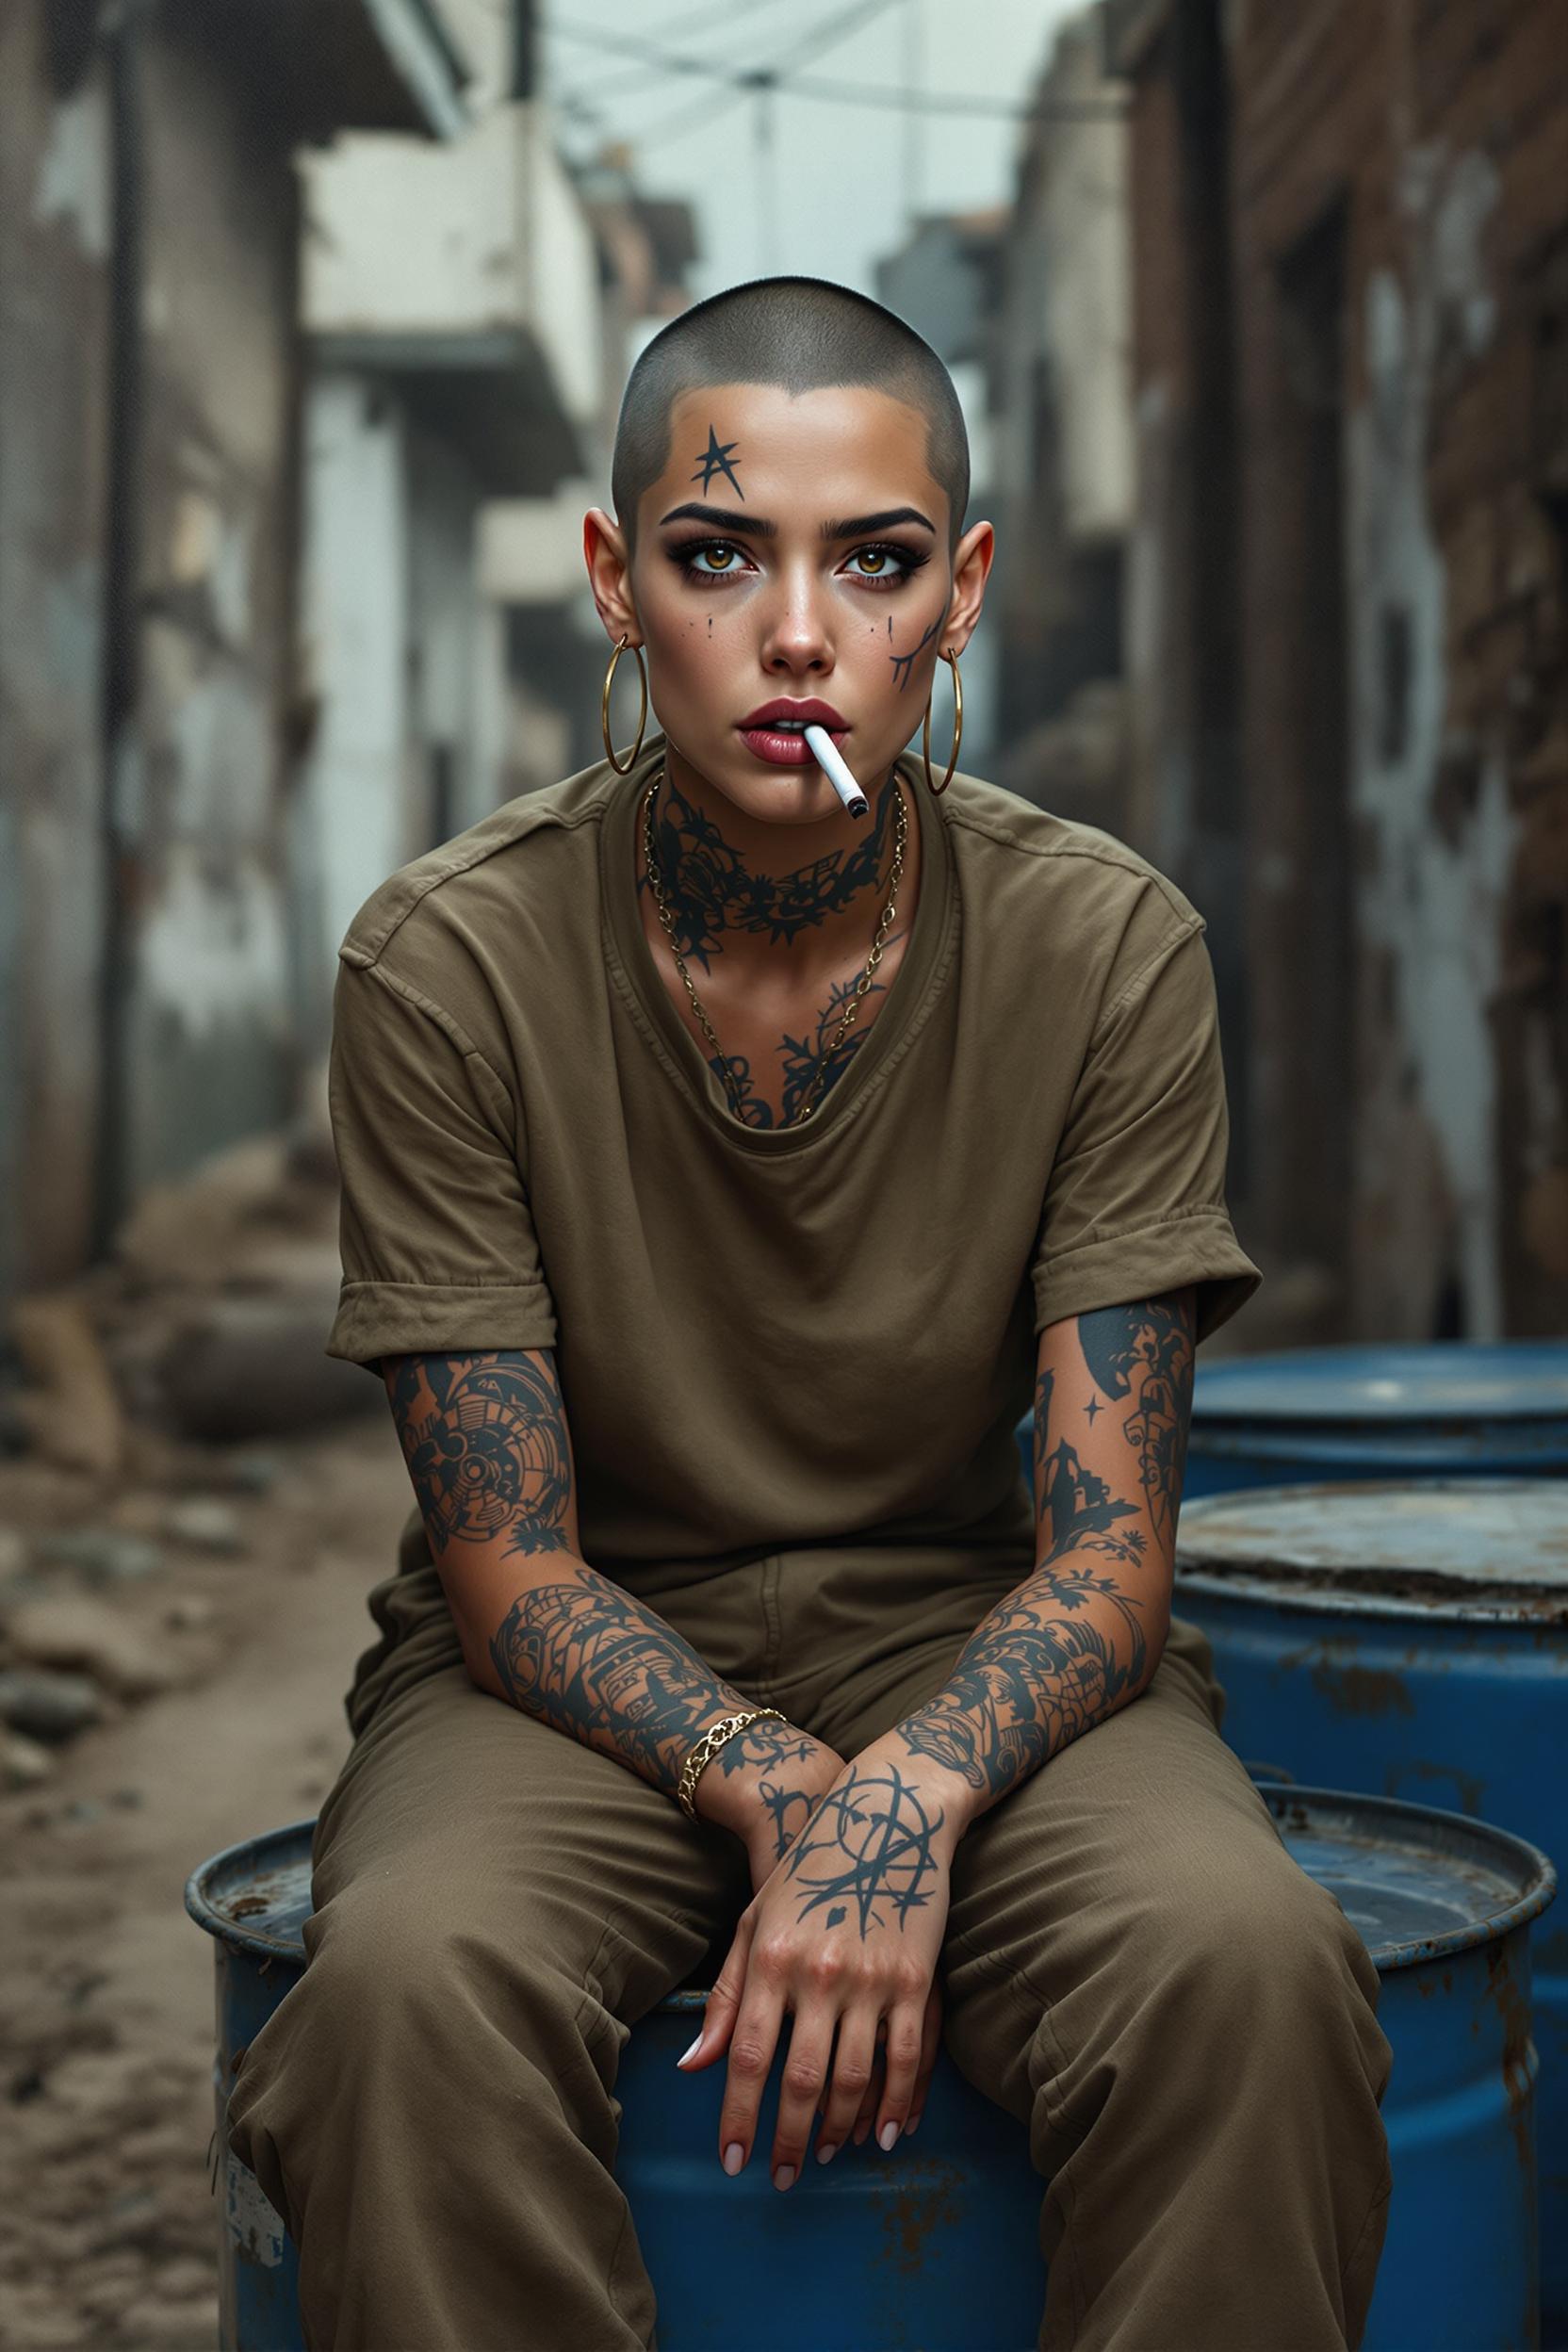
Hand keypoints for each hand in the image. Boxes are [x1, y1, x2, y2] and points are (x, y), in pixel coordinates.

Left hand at [677, 1745, 958, 2189]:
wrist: (888, 1817)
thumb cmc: (810, 1871)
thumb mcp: (755, 1921)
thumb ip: (727, 1997)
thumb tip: (694, 2066)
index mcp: (772, 1959)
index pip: (748, 2058)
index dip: (738, 2117)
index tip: (731, 2161)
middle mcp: (819, 1973)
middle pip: (800, 2081)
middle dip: (786, 2140)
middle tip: (778, 2177)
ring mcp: (873, 1979)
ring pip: (855, 2080)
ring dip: (837, 2130)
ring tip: (822, 2155)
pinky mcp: (918, 1980)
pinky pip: (909, 2060)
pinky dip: (897, 2106)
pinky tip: (885, 2134)